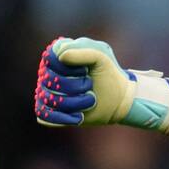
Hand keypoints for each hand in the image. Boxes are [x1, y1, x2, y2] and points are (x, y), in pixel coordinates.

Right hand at [34, 37, 168, 131]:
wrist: (123, 98)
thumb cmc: (113, 74)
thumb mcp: (101, 57)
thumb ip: (83, 50)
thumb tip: (60, 53)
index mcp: (57, 57)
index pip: (49, 63)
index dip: (68, 70)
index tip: (87, 73)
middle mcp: (49, 75)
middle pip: (48, 84)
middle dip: (74, 89)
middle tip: (93, 91)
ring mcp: (50, 94)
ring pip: (47, 101)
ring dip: (73, 104)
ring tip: (91, 102)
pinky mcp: (54, 113)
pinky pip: (45, 117)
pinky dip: (63, 118)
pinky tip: (81, 117)